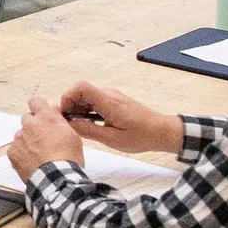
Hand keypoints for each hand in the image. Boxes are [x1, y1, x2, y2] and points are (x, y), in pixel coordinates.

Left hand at [5, 99, 84, 180]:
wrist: (56, 178)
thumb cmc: (67, 158)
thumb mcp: (72, 134)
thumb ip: (59, 120)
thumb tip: (54, 113)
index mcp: (46, 117)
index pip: (36, 102)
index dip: (39, 108)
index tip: (42, 114)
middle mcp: (30, 125)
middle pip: (27, 119)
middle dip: (34, 126)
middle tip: (44, 139)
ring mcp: (19, 138)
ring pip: (21, 135)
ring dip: (27, 141)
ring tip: (39, 154)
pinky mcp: (12, 152)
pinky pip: (15, 148)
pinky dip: (21, 153)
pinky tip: (32, 161)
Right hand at [54, 80, 184, 153]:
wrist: (162, 131)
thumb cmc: (141, 136)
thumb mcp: (112, 139)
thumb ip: (89, 131)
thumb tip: (70, 124)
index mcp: (108, 102)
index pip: (80, 87)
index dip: (67, 98)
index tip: (66, 114)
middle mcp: (109, 95)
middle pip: (80, 91)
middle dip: (71, 106)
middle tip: (73, 124)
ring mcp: (112, 96)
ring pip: (87, 97)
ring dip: (80, 109)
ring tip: (84, 127)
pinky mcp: (115, 101)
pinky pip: (95, 100)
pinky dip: (88, 110)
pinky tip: (93, 124)